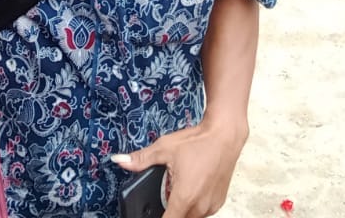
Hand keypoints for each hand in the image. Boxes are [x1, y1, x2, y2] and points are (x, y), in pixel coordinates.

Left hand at [113, 119, 246, 217]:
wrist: (225, 135)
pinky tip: (192, 187)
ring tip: (179, 186)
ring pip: (191, 217)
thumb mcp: (164, 148)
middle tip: (166, 190)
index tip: (151, 212)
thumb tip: (120, 160)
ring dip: (182, 209)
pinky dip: (194, 205)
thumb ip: (141, 160)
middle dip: (169, 210)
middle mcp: (200, 206)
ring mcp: (211, 206)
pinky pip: (202, 212)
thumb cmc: (198, 141)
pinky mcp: (219, 202)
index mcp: (184, 197)